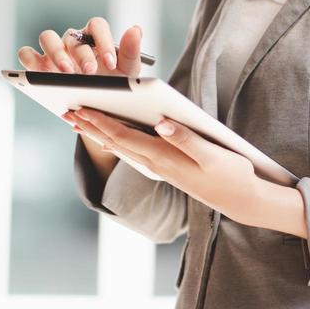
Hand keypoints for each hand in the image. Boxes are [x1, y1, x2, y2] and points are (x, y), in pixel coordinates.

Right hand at [17, 17, 144, 76]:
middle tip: (89, 72)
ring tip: (65, 73)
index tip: (111, 63)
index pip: (96, 25)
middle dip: (81, 54)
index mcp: (94, 35)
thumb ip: (131, 51)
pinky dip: (30, 61)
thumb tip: (136, 29)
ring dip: (55, 53)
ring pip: (46, 37)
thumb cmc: (113, 81)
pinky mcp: (38, 63)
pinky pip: (26, 54)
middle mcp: (73, 39)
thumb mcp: (127, 70)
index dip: (103, 41)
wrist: (98, 104)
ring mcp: (54, 50)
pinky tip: (39, 76)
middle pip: (71, 35)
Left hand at [59, 108, 266, 225]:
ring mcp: (160, 168)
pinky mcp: (167, 169)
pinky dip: (116, 142)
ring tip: (81, 124)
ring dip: (100, 134)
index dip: (100, 122)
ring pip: (122, 149)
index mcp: (163, 158)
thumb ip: (186, 139)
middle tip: (67, 112)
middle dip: (91, 127)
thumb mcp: (213, 155)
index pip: (123, 136)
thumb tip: (161, 123)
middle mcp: (156, 165)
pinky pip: (133, 153)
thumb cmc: (232, 175)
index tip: (80, 107)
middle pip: (116, 142)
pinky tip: (111, 141)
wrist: (242, 201)